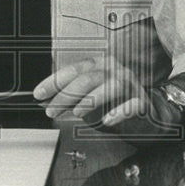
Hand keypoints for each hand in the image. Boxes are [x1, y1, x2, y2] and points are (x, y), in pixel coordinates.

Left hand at [33, 56, 151, 126]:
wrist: (145, 116)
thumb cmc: (114, 105)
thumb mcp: (88, 99)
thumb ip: (70, 98)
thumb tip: (45, 102)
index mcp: (101, 65)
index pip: (75, 69)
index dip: (55, 81)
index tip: (39, 94)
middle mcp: (115, 71)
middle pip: (89, 78)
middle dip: (66, 95)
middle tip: (52, 110)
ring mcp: (130, 85)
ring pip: (111, 86)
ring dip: (91, 99)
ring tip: (76, 113)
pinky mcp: (141, 103)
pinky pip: (131, 105)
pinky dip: (118, 112)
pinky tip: (107, 120)